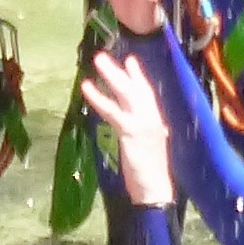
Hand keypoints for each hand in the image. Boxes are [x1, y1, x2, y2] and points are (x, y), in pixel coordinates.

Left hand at [79, 46, 174, 207]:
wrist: (155, 189)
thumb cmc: (150, 173)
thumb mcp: (149, 146)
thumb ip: (143, 131)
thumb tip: (137, 123)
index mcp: (156, 121)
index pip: (147, 93)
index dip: (138, 76)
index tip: (131, 60)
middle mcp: (152, 117)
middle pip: (136, 88)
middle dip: (121, 71)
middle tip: (103, 55)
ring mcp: (143, 122)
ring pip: (126, 93)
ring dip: (111, 74)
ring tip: (97, 60)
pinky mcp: (131, 131)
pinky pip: (112, 111)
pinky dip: (99, 98)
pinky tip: (87, 88)